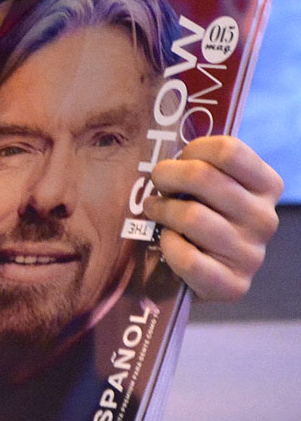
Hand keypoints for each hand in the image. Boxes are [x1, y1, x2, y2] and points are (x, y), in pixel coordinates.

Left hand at [145, 134, 282, 300]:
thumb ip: (197, 159)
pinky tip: (168, 242)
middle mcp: (265, 219)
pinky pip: (188, 258)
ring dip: (161, 211)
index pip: (228, 150)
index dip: (193, 149)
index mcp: (266, 185)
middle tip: (158, 183)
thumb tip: (159, 135)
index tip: (180, 159)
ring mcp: (251, 254)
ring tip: (155, 210)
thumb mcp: (207, 182)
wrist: (202, 271)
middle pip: (202, 177)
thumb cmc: (200, 210)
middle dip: (166, 175)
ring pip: (192, 216)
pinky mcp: (233, 285)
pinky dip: (168, 247)